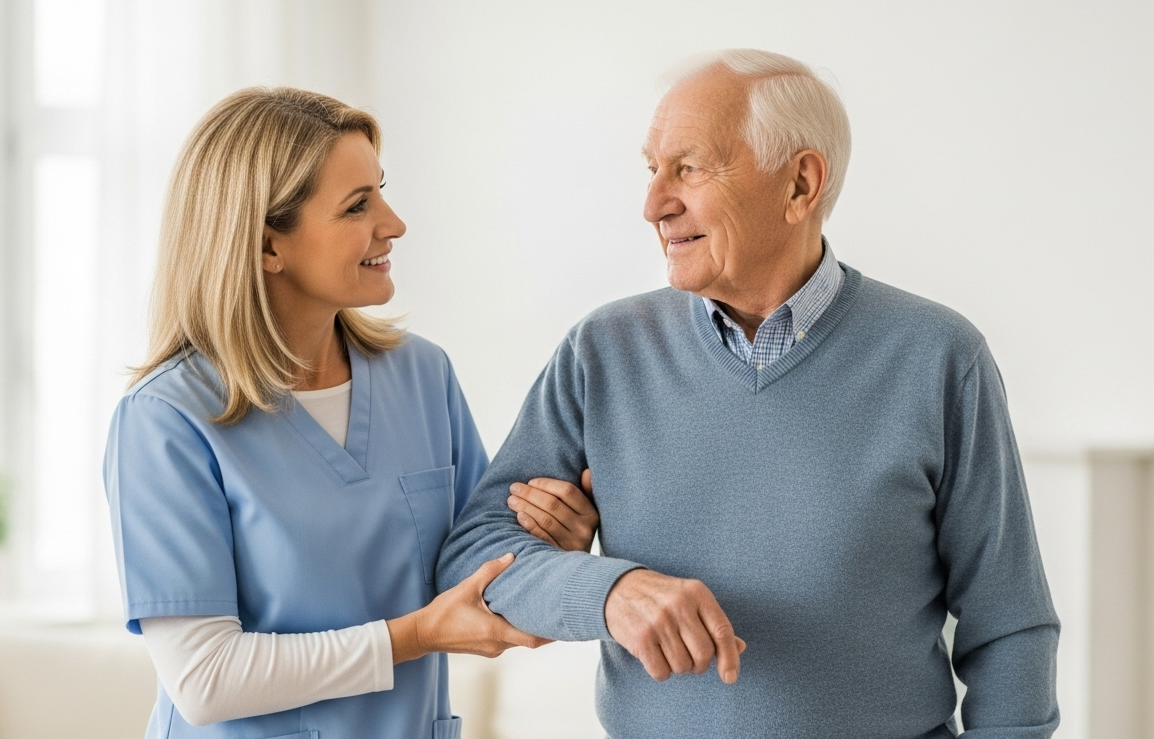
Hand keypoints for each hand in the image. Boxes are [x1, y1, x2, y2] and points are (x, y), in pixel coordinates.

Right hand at [389, 553, 549, 662]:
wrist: (423, 633)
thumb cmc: (443, 613)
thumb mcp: (467, 588)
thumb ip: (490, 571)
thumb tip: (510, 556)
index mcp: (494, 631)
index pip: (531, 639)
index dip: (550, 634)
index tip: (564, 624)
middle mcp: (496, 645)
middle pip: (528, 640)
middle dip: (542, 627)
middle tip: (557, 611)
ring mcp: (491, 650)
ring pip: (517, 640)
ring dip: (528, 628)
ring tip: (539, 610)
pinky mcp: (485, 649)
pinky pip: (506, 641)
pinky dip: (515, 630)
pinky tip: (516, 615)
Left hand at [508, 468, 599, 551]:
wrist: (577, 564)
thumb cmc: (577, 528)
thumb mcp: (586, 511)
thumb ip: (587, 491)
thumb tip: (587, 472)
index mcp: (591, 513)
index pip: (567, 491)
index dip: (546, 484)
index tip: (531, 481)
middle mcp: (584, 528)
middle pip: (553, 505)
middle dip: (531, 494)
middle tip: (514, 488)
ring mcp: (572, 543)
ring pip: (546, 520)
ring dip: (526, 507)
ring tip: (512, 500)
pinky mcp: (559, 554)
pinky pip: (542, 537)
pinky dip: (530, 525)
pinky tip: (519, 516)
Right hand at [604, 569, 745, 683]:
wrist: (618, 588)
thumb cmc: (662, 598)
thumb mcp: (691, 600)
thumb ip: (715, 623)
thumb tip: (740, 647)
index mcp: (697, 593)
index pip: (722, 631)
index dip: (730, 658)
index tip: (730, 677)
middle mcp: (679, 605)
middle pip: (704, 654)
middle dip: (699, 665)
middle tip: (690, 659)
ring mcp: (659, 621)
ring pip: (682, 666)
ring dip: (679, 668)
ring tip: (669, 652)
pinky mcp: (641, 637)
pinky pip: (661, 672)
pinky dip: (660, 671)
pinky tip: (654, 656)